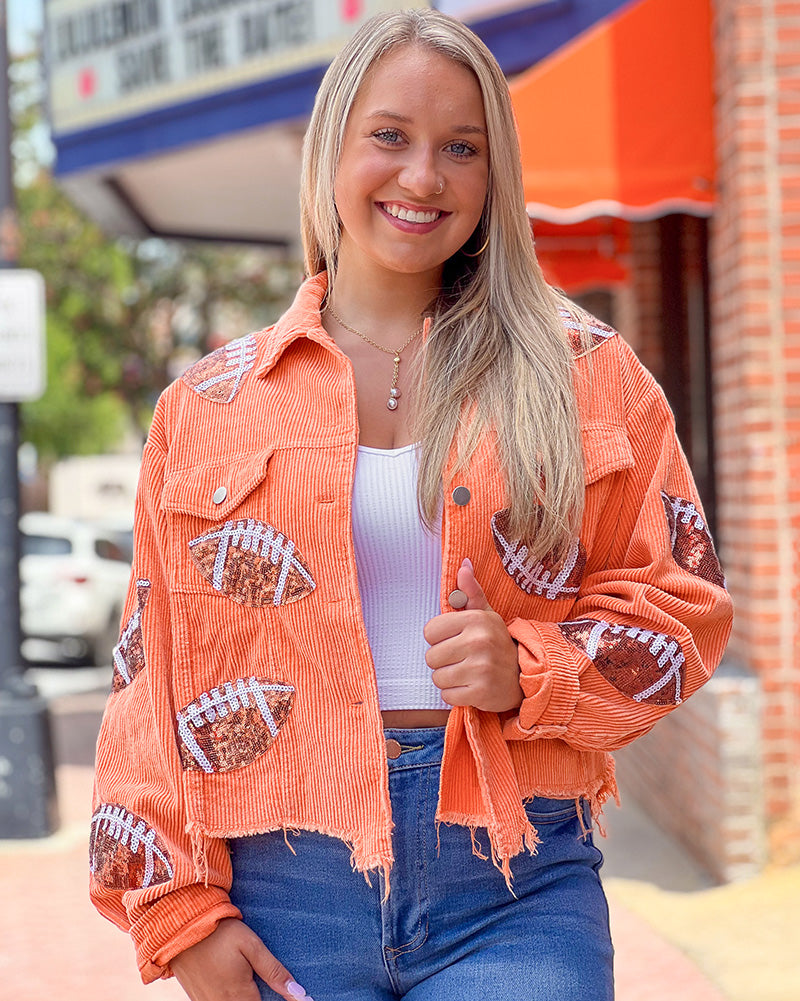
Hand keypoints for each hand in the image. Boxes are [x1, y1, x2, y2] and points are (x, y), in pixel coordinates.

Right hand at [171, 917, 313, 1000]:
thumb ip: (274, 971)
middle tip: (266, 984)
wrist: (181, 928)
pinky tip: (239, 989)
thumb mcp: (251, 945)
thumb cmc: (219, 933)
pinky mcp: (198, 999)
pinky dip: (233, 999)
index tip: (298, 999)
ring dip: (248, 998)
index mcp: (239, 995)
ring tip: (251, 984)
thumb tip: (300, 994)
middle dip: (262, 999)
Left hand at [424, 558, 522, 711]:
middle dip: (443, 661)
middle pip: (431, 657)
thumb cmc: (497, 643)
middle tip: (462, 659)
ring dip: (449, 679)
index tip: (454, 640)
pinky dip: (456, 695)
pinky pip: (448, 696)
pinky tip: (471, 687)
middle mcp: (478, 642)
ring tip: (467, 673)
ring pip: (438, 678)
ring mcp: (480, 668)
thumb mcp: (487, 615)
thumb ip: (470, 592)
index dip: (439, 638)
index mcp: (476, 620)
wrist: (525, 676)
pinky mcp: (481, 692)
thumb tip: (463, 565)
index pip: (430, 631)